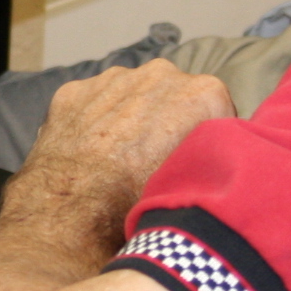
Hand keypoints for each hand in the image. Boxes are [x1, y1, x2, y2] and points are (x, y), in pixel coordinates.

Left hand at [0, 61, 235, 273]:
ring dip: (129, 119)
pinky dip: (92, 122)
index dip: (206, 140)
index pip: (216, 113)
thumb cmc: (147, 203)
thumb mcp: (204, 182)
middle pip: (172, 98)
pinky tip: (90, 155)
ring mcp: (112, 78)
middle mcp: (160, 74)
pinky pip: (91, 104)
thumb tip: (216, 159)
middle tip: (157, 163)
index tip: (193, 163)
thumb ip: (214, 156)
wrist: (75, 217)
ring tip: (119, 162)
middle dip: (168, 122)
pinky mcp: (74, 91)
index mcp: (204, 92)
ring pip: (130, 96)